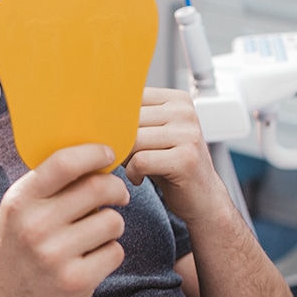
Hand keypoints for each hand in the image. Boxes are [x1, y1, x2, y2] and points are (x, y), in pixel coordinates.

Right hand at [0, 144, 129, 296]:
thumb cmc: (15, 247)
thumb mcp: (17, 209)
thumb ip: (47, 184)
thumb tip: (92, 157)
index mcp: (21, 201)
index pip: (65, 163)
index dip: (93, 153)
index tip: (107, 153)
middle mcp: (36, 225)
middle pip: (98, 188)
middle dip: (116, 189)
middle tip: (118, 195)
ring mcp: (56, 255)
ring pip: (112, 221)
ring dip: (112, 224)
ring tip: (95, 232)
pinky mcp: (76, 281)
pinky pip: (115, 252)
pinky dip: (109, 252)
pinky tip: (91, 256)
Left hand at [123, 87, 228, 223]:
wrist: (203, 197)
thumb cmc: (171, 164)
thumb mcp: (154, 134)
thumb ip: (134, 119)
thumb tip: (94, 113)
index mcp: (177, 100)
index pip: (131, 98)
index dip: (115, 119)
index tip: (114, 136)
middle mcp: (185, 112)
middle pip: (130, 119)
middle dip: (120, 141)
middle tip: (121, 156)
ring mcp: (189, 134)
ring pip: (134, 140)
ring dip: (125, 158)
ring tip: (133, 167)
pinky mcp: (186, 159)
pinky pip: (141, 161)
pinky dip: (133, 173)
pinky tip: (140, 177)